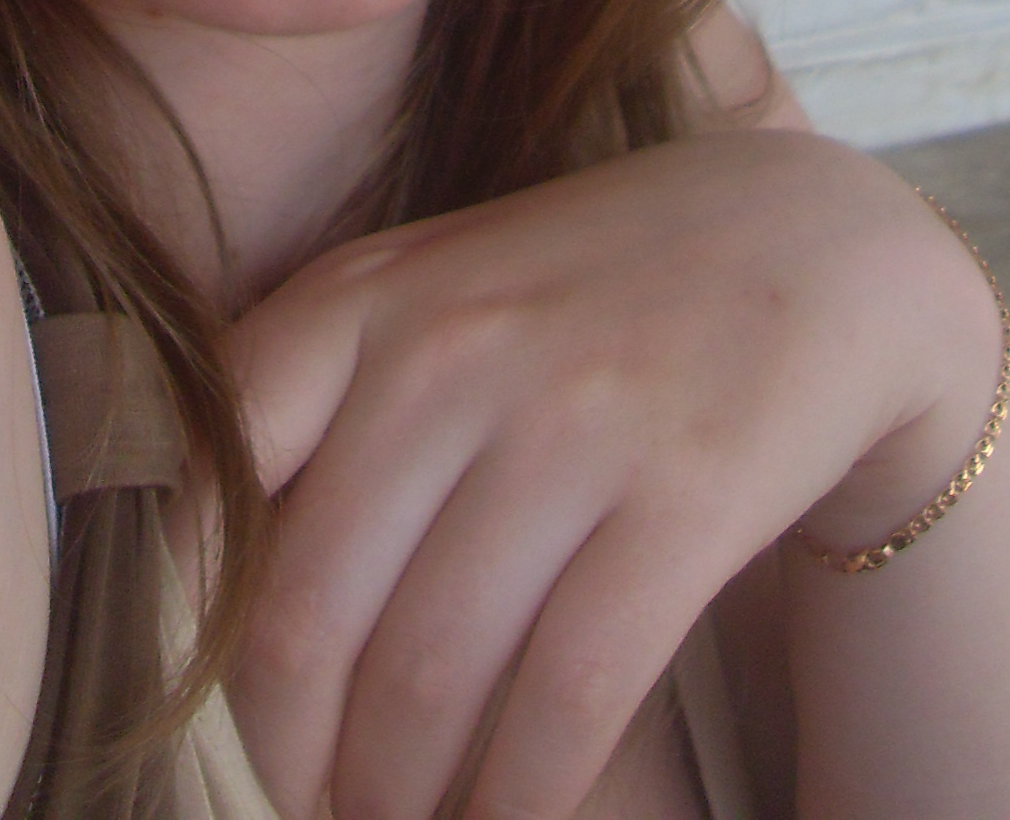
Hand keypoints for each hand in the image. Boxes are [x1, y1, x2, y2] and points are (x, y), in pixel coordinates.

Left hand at [213, 131, 1006, 819]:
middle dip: (293, 759)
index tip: (213, 715)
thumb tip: (199, 574)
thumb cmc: (584, 294)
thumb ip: (318, 395)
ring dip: (399, 798)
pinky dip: (519, 796)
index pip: (210, 485)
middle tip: (314, 807)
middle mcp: (449, 348)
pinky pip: (566, 697)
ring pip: (428, 677)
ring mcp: (571, 417)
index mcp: (361, 296)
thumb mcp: (431, 292)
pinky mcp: (685, 492)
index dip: (194, 633)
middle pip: (307, 617)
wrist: (815, 244)